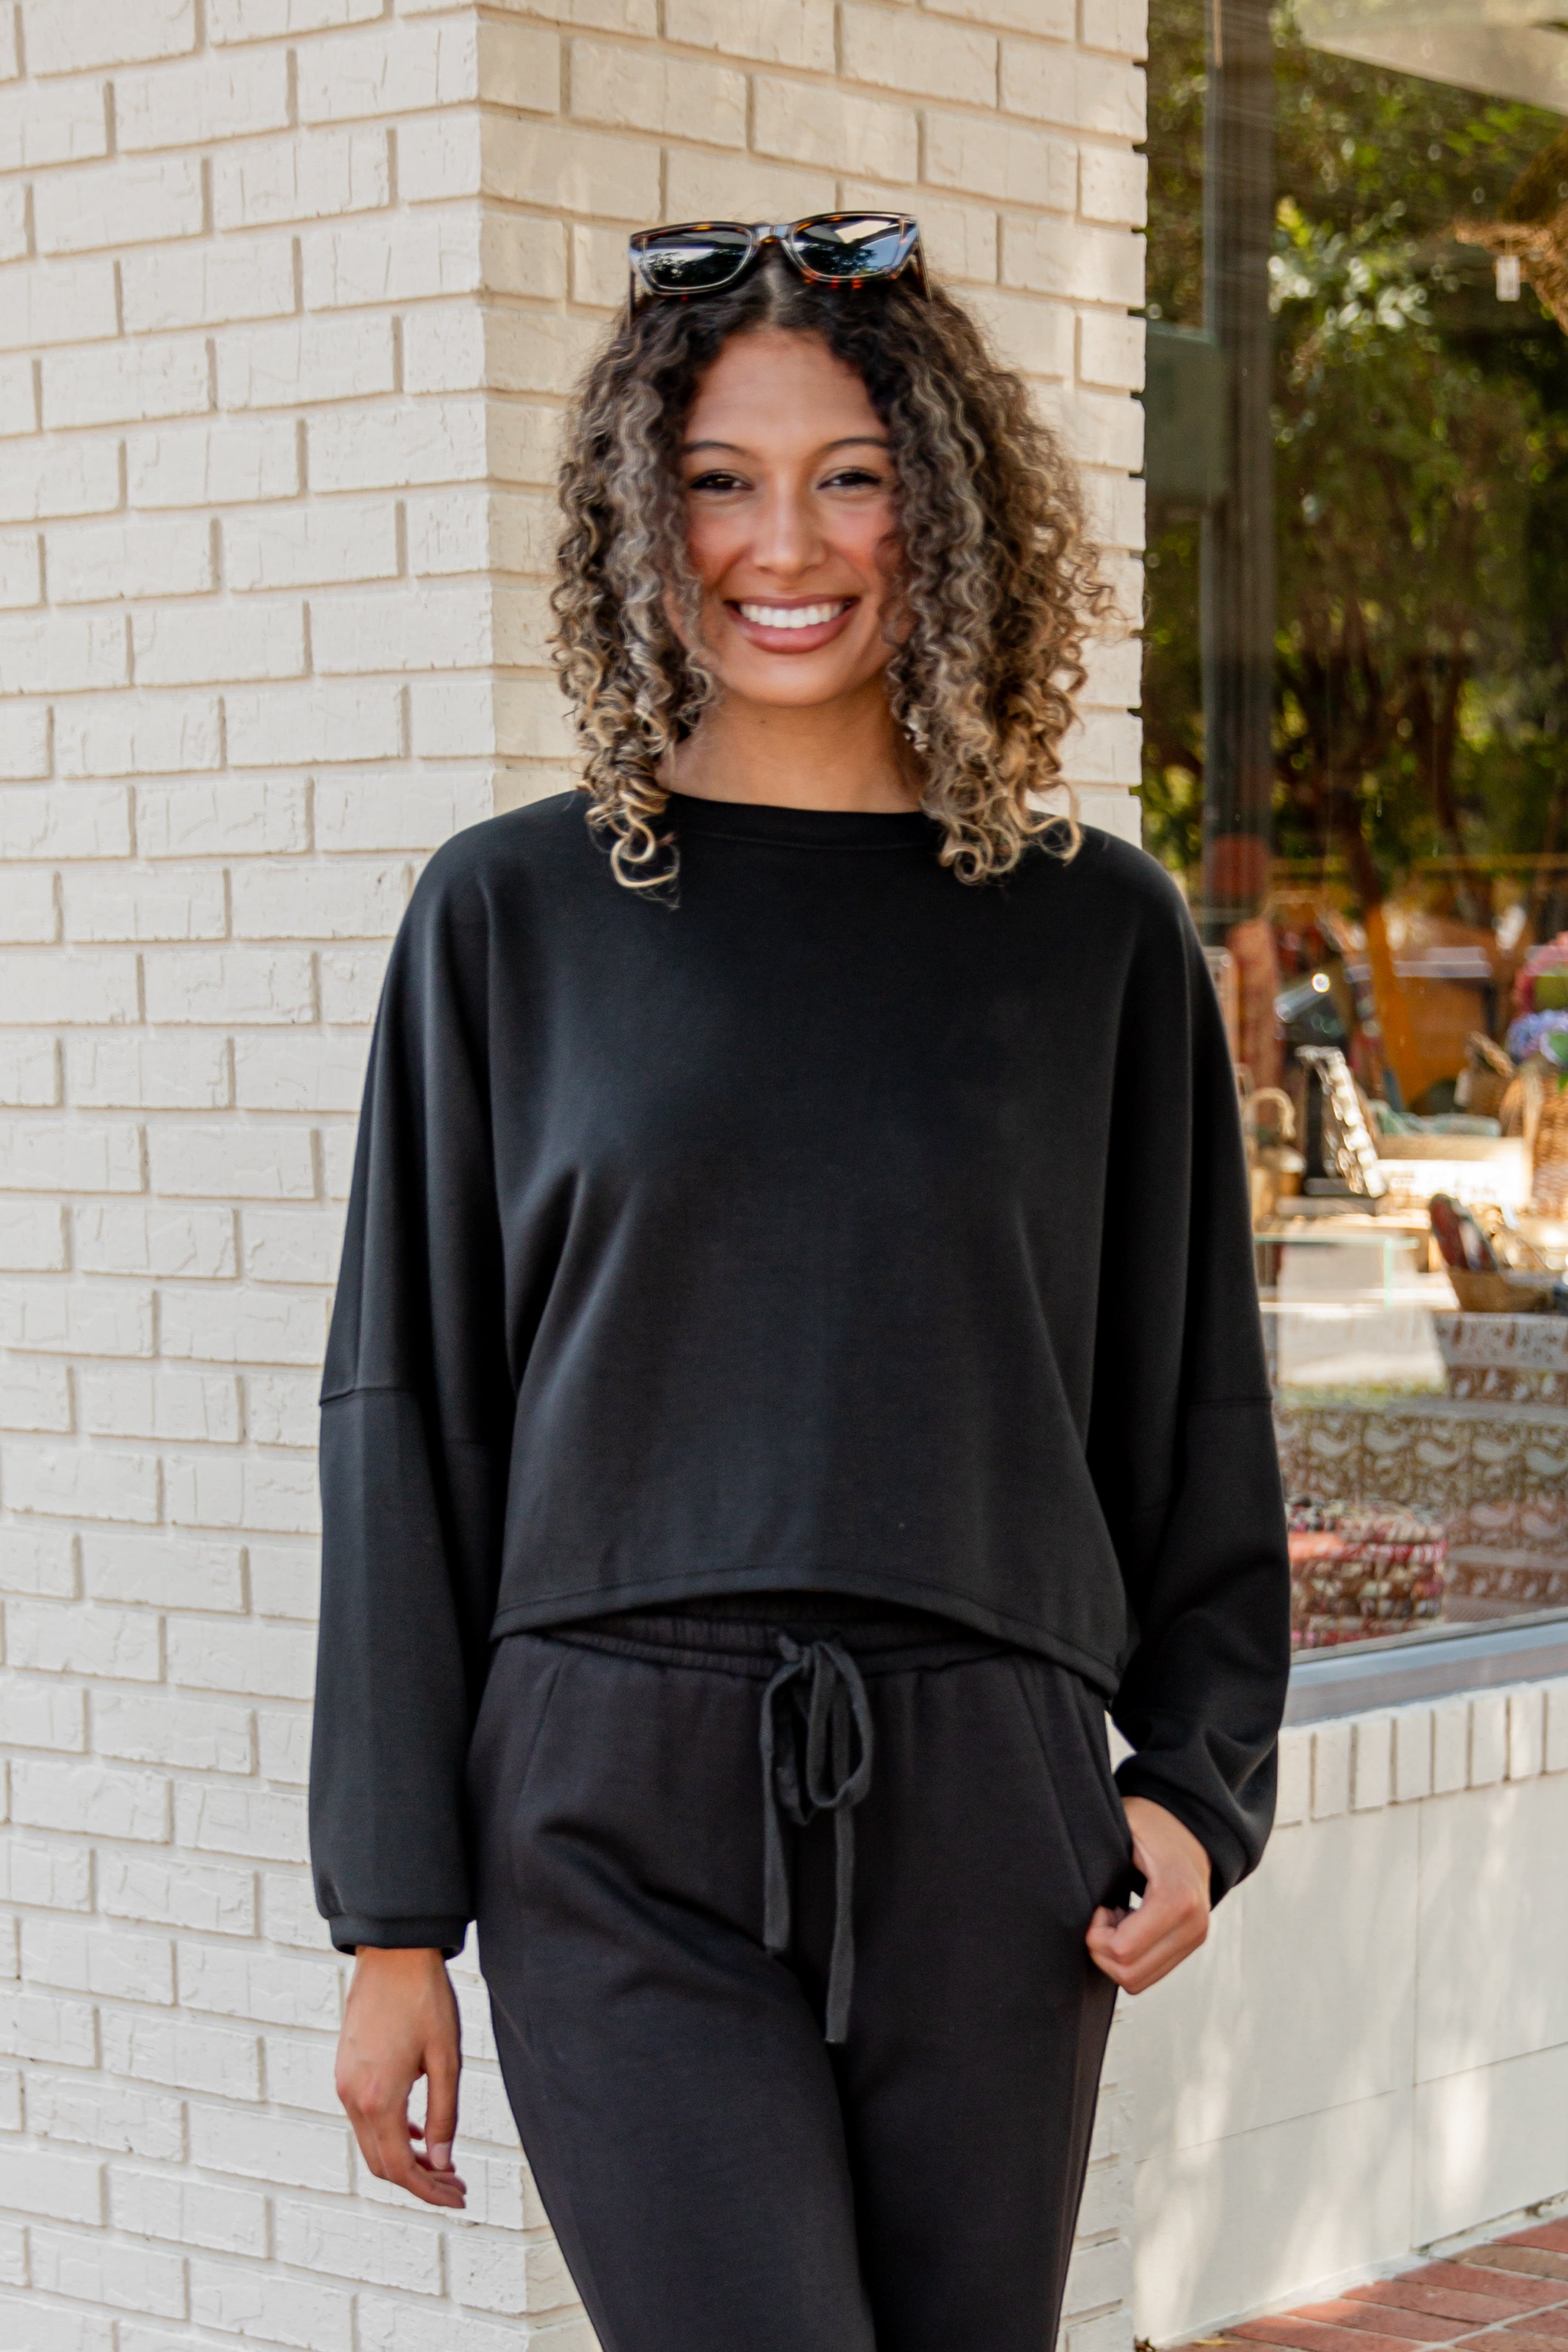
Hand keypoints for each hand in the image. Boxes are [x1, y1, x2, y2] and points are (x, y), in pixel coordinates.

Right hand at [336, 1947, 465, 2208]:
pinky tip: (420, 2132)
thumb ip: (444, 2114)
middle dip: (420, 2181)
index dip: (430, 2190)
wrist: (392, 1952)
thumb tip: (442, 2164)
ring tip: (444, 2163)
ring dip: (406, 2159)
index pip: (400, 2168)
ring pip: (372, 2143)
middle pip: (382, 2164)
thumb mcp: (446, 2058)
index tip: (460, 2197)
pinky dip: (392, 2134)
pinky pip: (366, 2119)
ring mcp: (344, 2083)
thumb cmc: (425, 1999)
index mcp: (378, 2099)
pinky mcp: (346, 2070)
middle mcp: (352, 2097)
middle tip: (457, 2185)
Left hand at [1085, 1795, 1210, 1992]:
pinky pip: (1150, 1974)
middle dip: (1103, 1949)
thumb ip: (1098, 1854)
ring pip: (1139, 1980)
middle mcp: (1193, 1924)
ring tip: (1117, 1917)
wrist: (1188, 1830)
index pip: (1122, 1949)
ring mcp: (1195, 1938)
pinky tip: (1129, 1924)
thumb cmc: (1150, 1825)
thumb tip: (1064, 1879)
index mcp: (1176, 1896)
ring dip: (1117, 1955)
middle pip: (1129, 1973)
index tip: (1097, 1906)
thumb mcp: (1122, 1827)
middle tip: (1103, 1913)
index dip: (1097, 1934)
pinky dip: (1131, 1956)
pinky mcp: (1190, 1945)